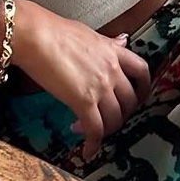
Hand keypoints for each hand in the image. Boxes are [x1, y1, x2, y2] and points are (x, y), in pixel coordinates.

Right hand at [15, 1, 150, 160]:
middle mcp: (112, 70)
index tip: (137, 97)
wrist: (36, 36)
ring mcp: (100, 86)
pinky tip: (88, 149)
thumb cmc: (55, 31)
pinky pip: (95, 129)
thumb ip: (107, 44)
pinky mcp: (83, 101)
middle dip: (121, 114)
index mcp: (114, 51)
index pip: (141, 71)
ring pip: (115, 119)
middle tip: (108, 118)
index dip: (143, 88)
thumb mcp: (89, 34)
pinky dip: (93, 143)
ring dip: (105, 130)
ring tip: (89, 129)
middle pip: (130, 101)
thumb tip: (121, 42)